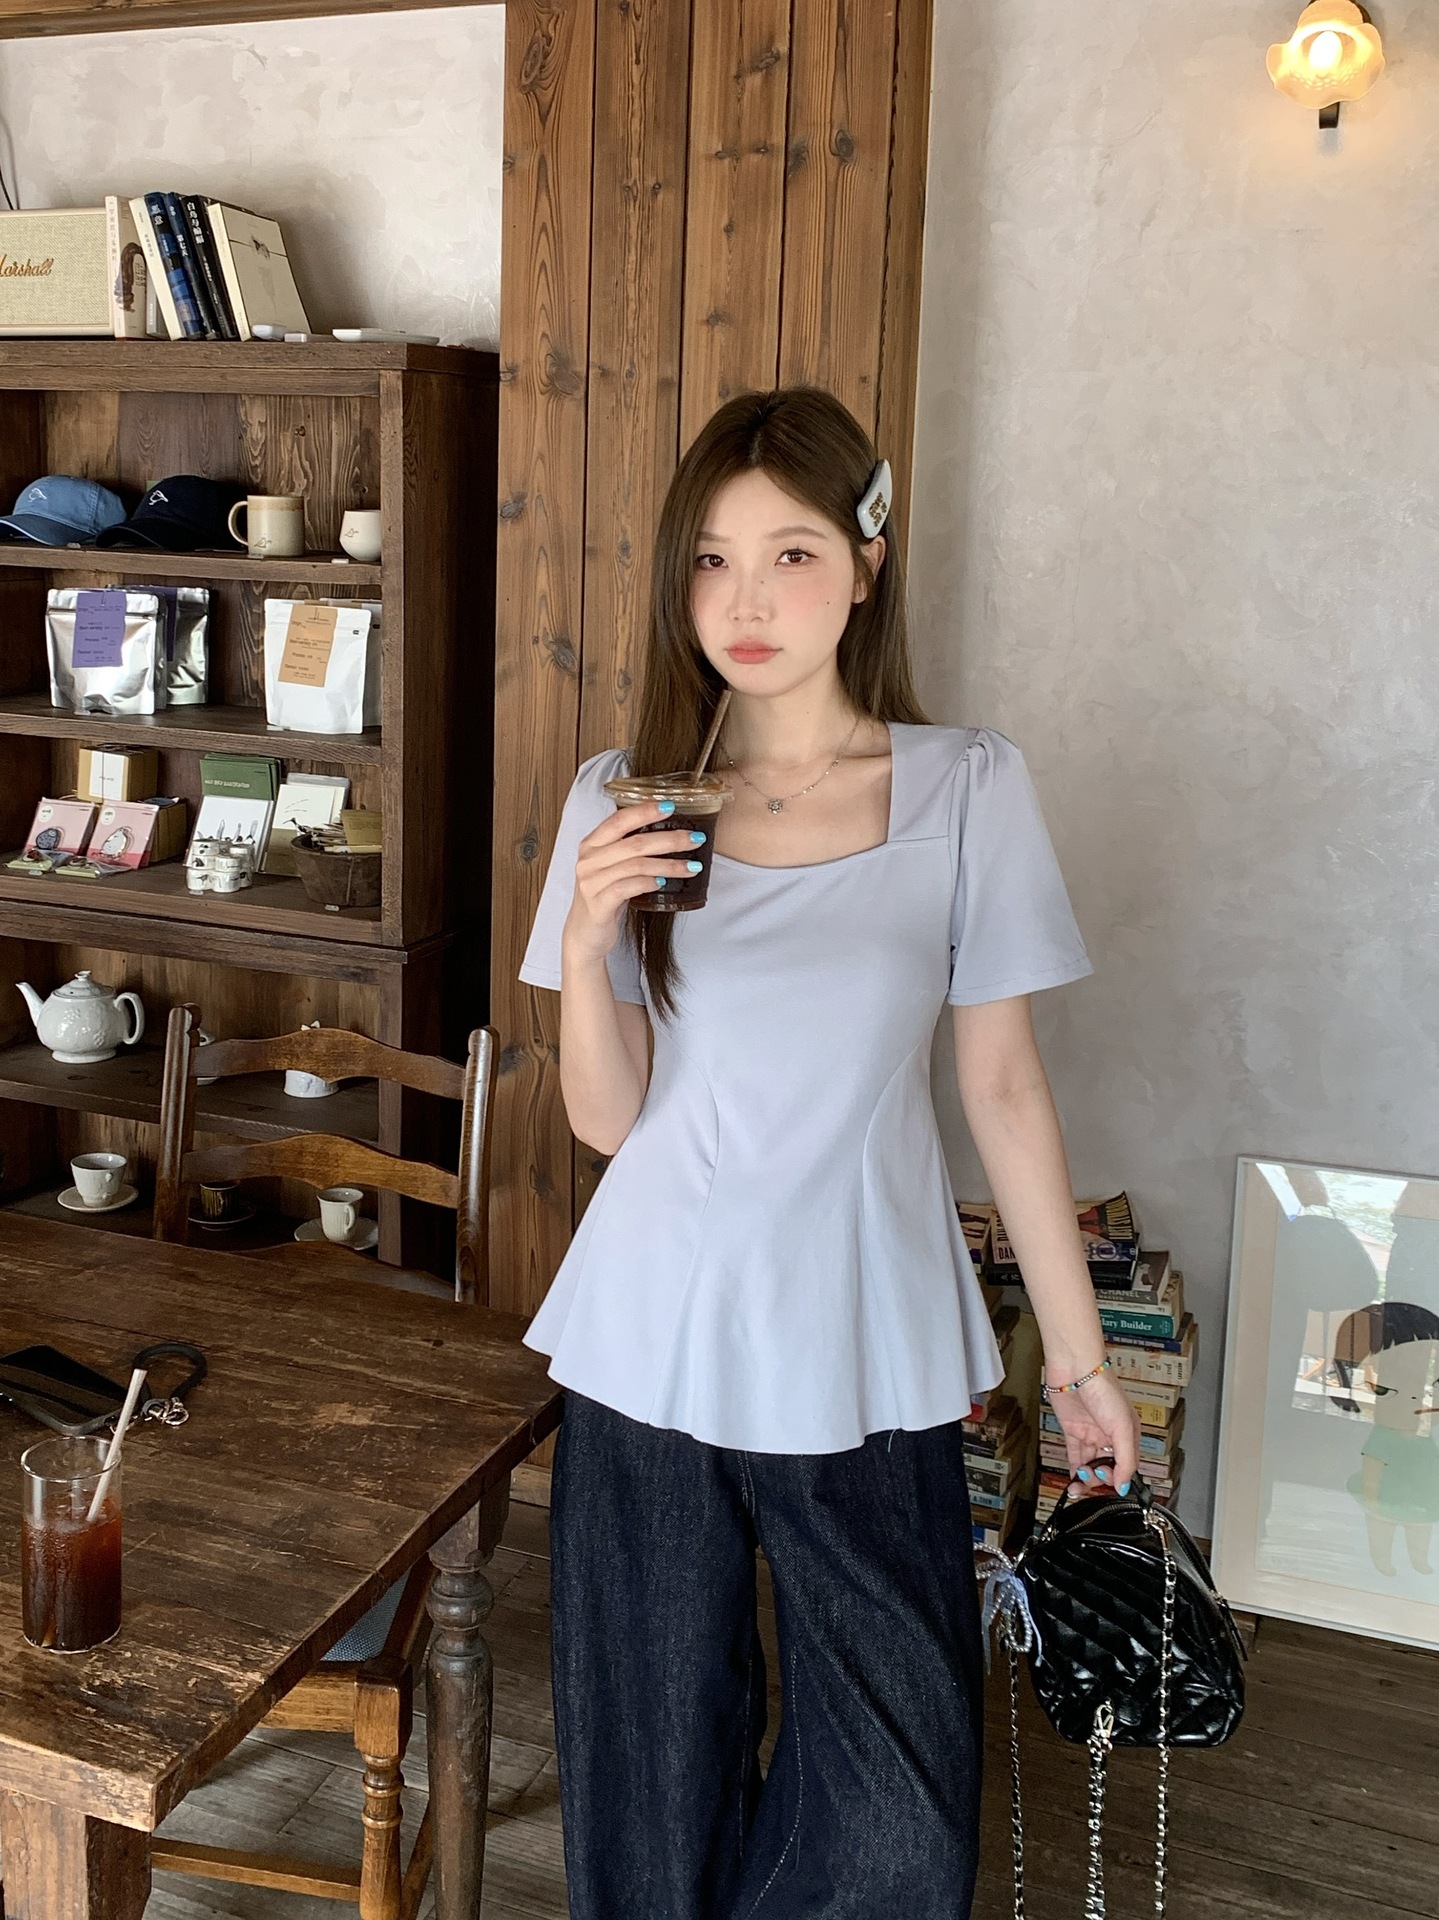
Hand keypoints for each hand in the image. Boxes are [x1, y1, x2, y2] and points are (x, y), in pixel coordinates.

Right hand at [562, 800, 706, 966]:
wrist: (584, 933)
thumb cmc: (603, 896)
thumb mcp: (610, 867)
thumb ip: (627, 850)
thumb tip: (669, 834)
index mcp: (591, 844)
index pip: (619, 820)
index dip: (645, 811)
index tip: (671, 806)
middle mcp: (588, 860)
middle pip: (635, 843)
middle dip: (670, 839)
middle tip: (695, 839)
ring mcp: (591, 882)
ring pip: (636, 865)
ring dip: (669, 865)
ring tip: (692, 867)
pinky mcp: (598, 904)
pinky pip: (628, 887)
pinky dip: (649, 883)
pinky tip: (665, 884)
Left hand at [1045, 1368, 1139, 1500]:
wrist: (1076, 1369)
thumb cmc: (1104, 1388)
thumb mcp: (1122, 1427)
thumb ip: (1126, 1458)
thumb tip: (1124, 1485)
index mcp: (1128, 1435)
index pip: (1127, 1467)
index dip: (1119, 1479)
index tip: (1112, 1485)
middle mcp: (1110, 1436)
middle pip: (1108, 1468)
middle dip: (1101, 1478)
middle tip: (1094, 1475)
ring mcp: (1090, 1433)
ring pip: (1090, 1465)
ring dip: (1085, 1478)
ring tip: (1080, 1480)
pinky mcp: (1073, 1430)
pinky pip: (1075, 1455)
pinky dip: (1073, 1470)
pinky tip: (1073, 1480)